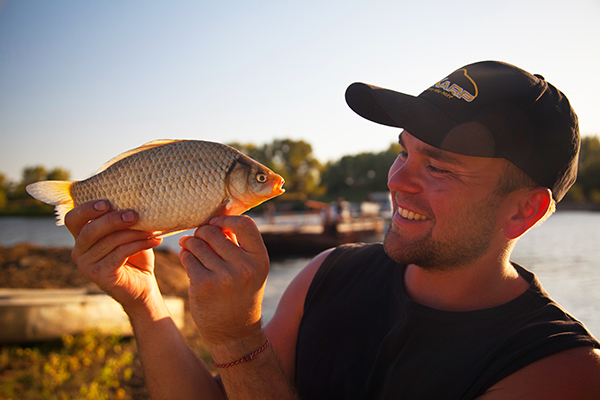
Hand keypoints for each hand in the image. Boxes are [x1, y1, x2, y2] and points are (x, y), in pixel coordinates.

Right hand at [65, 200, 162, 311]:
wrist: (142, 285)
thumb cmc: (135, 256)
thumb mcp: (128, 234)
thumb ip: (124, 221)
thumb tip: (136, 203)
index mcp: (81, 237)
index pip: (73, 219)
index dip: (86, 209)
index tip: (107, 203)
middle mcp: (78, 251)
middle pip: (90, 230)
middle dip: (113, 220)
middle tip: (134, 216)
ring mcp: (86, 265)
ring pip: (109, 242)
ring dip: (133, 233)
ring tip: (151, 230)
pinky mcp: (99, 275)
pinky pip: (119, 254)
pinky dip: (138, 245)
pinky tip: (154, 241)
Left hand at [179, 215, 268, 346]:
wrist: (235, 333)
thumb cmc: (241, 294)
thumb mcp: (250, 270)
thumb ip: (238, 245)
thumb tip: (216, 220)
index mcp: (259, 259)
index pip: (245, 224)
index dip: (227, 219)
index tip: (217, 224)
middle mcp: (244, 267)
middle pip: (215, 232)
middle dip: (203, 232)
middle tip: (199, 238)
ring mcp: (223, 277)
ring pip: (197, 244)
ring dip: (190, 244)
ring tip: (191, 248)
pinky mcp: (203, 285)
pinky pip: (187, 258)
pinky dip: (184, 256)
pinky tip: (187, 259)